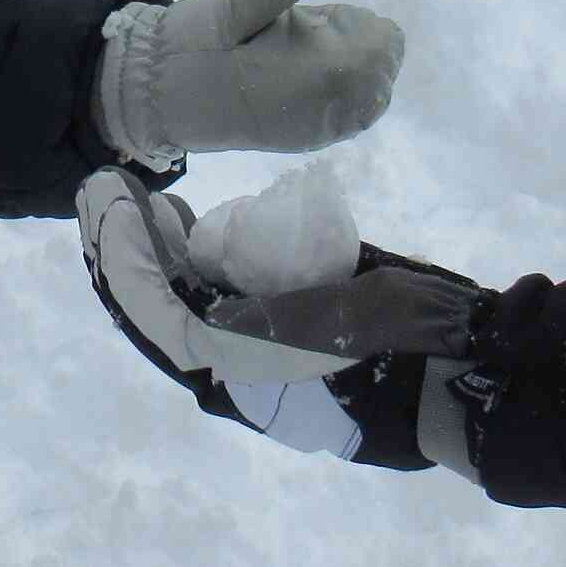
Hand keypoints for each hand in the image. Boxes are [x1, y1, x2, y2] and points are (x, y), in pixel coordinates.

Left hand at [77, 167, 486, 469]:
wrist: (460, 378)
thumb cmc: (398, 348)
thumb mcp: (329, 328)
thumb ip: (262, 326)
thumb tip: (199, 314)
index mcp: (236, 376)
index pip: (153, 316)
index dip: (122, 259)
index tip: (107, 201)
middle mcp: (233, 369)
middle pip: (157, 308)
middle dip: (126, 250)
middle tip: (105, 189)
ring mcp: (256, 352)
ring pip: (182, 300)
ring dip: (156, 252)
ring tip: (143, 200)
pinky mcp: (282, 332)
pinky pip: (220, 296)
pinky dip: (197, 261)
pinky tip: (192, 224)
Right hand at [93, 0, 403, 164]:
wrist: (155, 99)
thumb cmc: (191, 48)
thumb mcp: (233, 5)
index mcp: (320, 73)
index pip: (384, 42)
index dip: (352, 22)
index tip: (308, 19)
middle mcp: (330, 109)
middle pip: (382, 69)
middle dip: (353, 46)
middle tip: (298, 39)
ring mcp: (319, 130)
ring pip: (372, 93)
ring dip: (348, 70)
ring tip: (295, 60)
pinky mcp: (305, 140)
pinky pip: (351, 115)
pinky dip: (341, 92)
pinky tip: (300, 81)